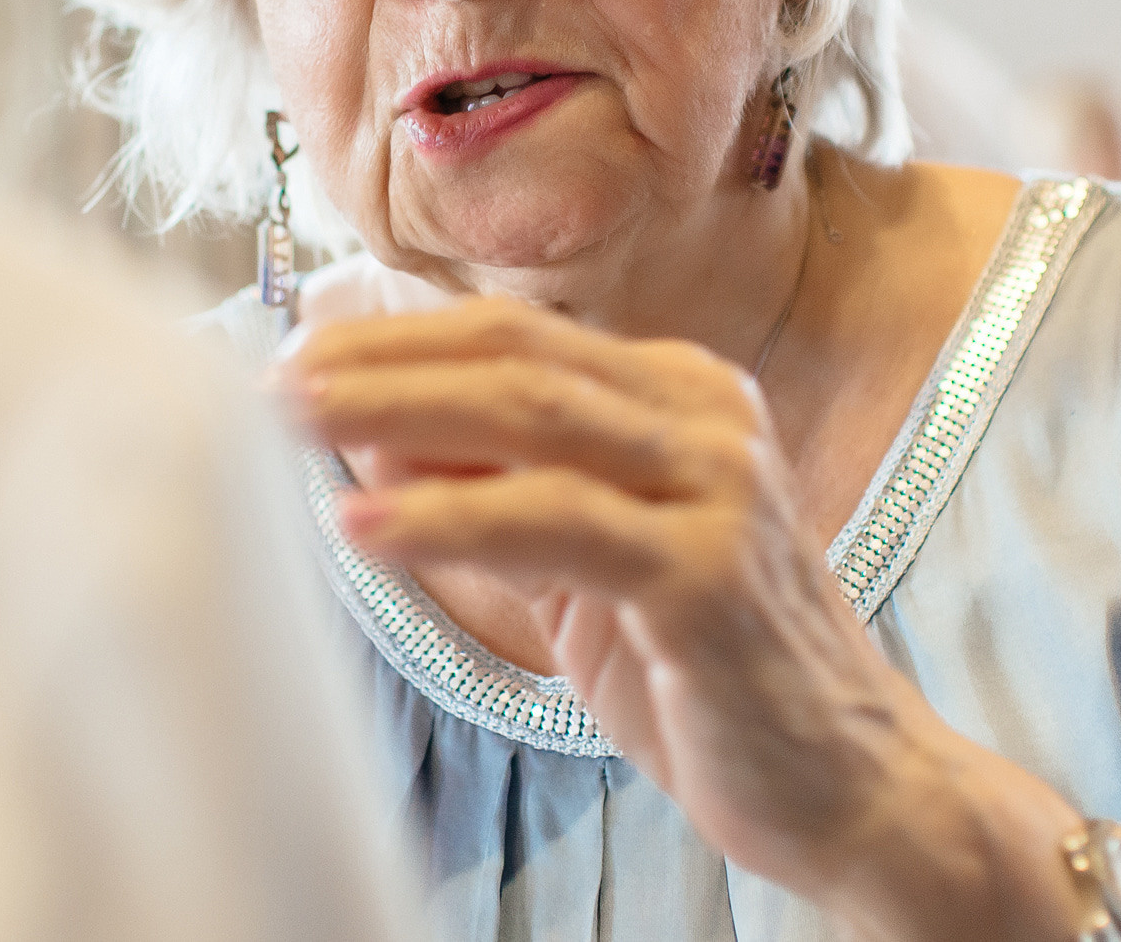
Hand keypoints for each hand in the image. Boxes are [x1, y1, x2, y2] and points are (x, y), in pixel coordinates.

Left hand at [282, 296, 1088, 940]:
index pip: (508, 334)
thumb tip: (359, 428)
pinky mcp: (708, 574)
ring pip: (528, 416)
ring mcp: (717, 487)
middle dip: (375, 362)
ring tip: (293, 427)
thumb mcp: (571, 558)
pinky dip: (446, 517)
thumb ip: (482, 485)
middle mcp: (704, 416)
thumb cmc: (695, 667)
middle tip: (273, 380)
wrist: (847, 786)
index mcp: (674, 392)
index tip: (292, 352)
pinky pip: (553, 523)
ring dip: (392, 414)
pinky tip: (362, 525)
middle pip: (509, 356)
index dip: (390, 338)